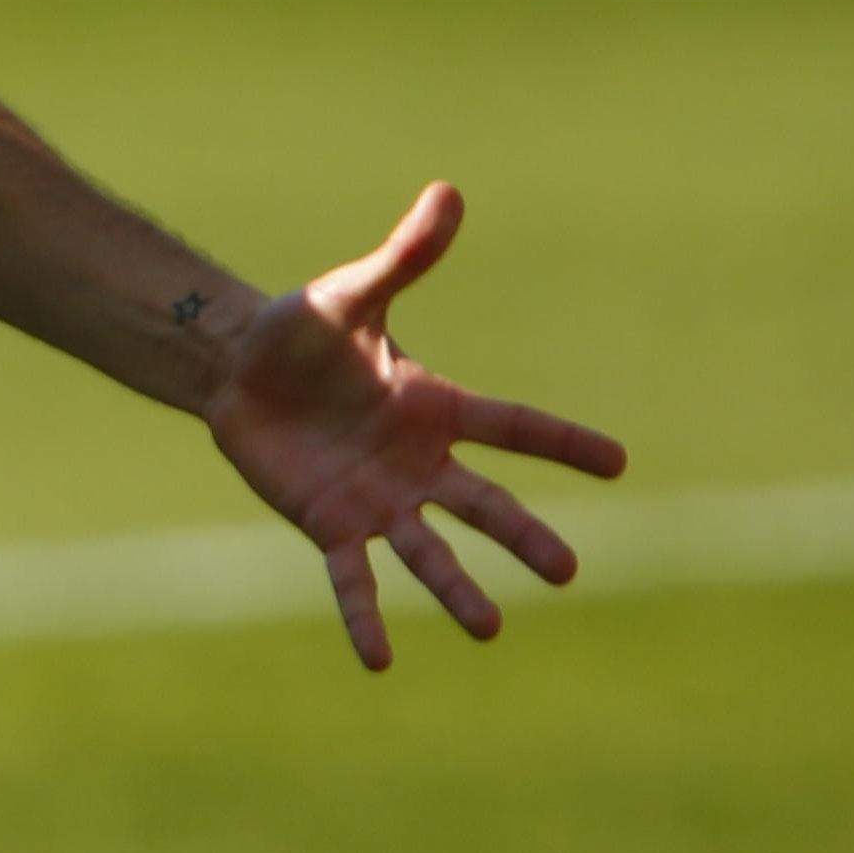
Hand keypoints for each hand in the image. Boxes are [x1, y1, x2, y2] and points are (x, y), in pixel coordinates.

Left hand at [203, 183, 625, 669]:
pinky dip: (364, 616)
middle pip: (483, 504)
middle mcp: (418, 462)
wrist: (235, 368)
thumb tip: (447, 192)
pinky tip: (380, 660)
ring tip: (488, 630)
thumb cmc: (301, 329)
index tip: (618, 462)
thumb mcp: (351, 293)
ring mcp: (377, 499)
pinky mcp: (329, 524)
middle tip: (566, 571)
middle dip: (522, 536)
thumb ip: (402, 257)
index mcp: (435, 405)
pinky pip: (352, 579)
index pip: (513, 426)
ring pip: (428, 552)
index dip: (562, 442)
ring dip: (456, 591)